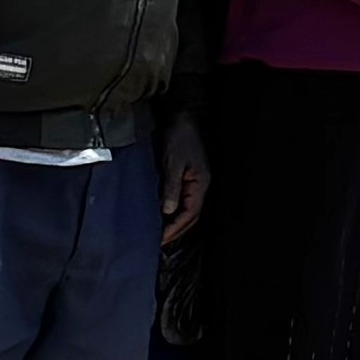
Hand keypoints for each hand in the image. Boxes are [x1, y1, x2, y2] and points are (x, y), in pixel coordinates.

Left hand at [161, 114, 210, 243]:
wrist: (181, 117)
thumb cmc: (179, 137)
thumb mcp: (173, 162)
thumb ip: (172, 187)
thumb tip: (168, 211)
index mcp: (200, 183)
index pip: (190, 214)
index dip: (176, 228)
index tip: (161, 238)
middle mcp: (199, 185)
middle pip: (191, 215)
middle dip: (176, 230)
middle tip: (158, 242)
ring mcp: (194, 181)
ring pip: (187, 208)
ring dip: (174, 222)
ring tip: (159, 232)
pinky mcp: (185, 177)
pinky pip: (181, 199)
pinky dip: (172, 210)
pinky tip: (161, 214)